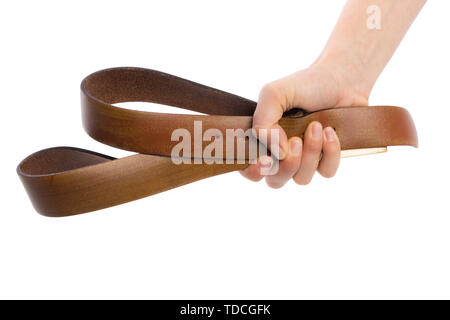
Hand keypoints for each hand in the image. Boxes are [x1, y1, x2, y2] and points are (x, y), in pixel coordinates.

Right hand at [240, 62, 369, 186]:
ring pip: (301, 178)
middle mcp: (281, 152)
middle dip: (286, 166)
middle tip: (295, 141)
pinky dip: (330, 152)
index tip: (264, 160)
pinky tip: (330, 132)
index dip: (252, 170)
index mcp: (262, 138)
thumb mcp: (274, 94)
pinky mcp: (327, 160)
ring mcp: (304, 159)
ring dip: (310, 153)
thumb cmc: (306, 84)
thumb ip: (263, 121)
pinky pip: (326, 171)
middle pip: (274, 181)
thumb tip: (277, 153)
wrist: (343, 79)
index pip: (247, 167)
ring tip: (316, 126)